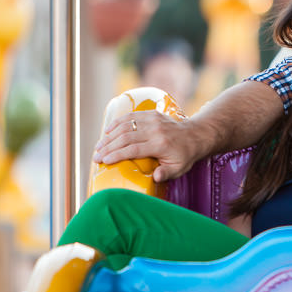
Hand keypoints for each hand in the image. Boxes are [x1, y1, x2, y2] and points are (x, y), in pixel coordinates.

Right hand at [94, 110, 211, 181]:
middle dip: (108, 147)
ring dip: (109, 136)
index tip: (103, 161)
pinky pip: (131, 116)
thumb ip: (166, 173)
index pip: (133, 149)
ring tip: (98, 146)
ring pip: (126, 125)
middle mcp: (155, 130)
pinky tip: (108, 131)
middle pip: (125, 137)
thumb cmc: (185, 155)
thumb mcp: (179, 168)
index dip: (116, 155)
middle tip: (96, 156)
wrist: (195, 135)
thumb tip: (156, 177)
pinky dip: (118, 122)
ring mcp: (153, 120)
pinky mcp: (152, 114)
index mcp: (160, 144)